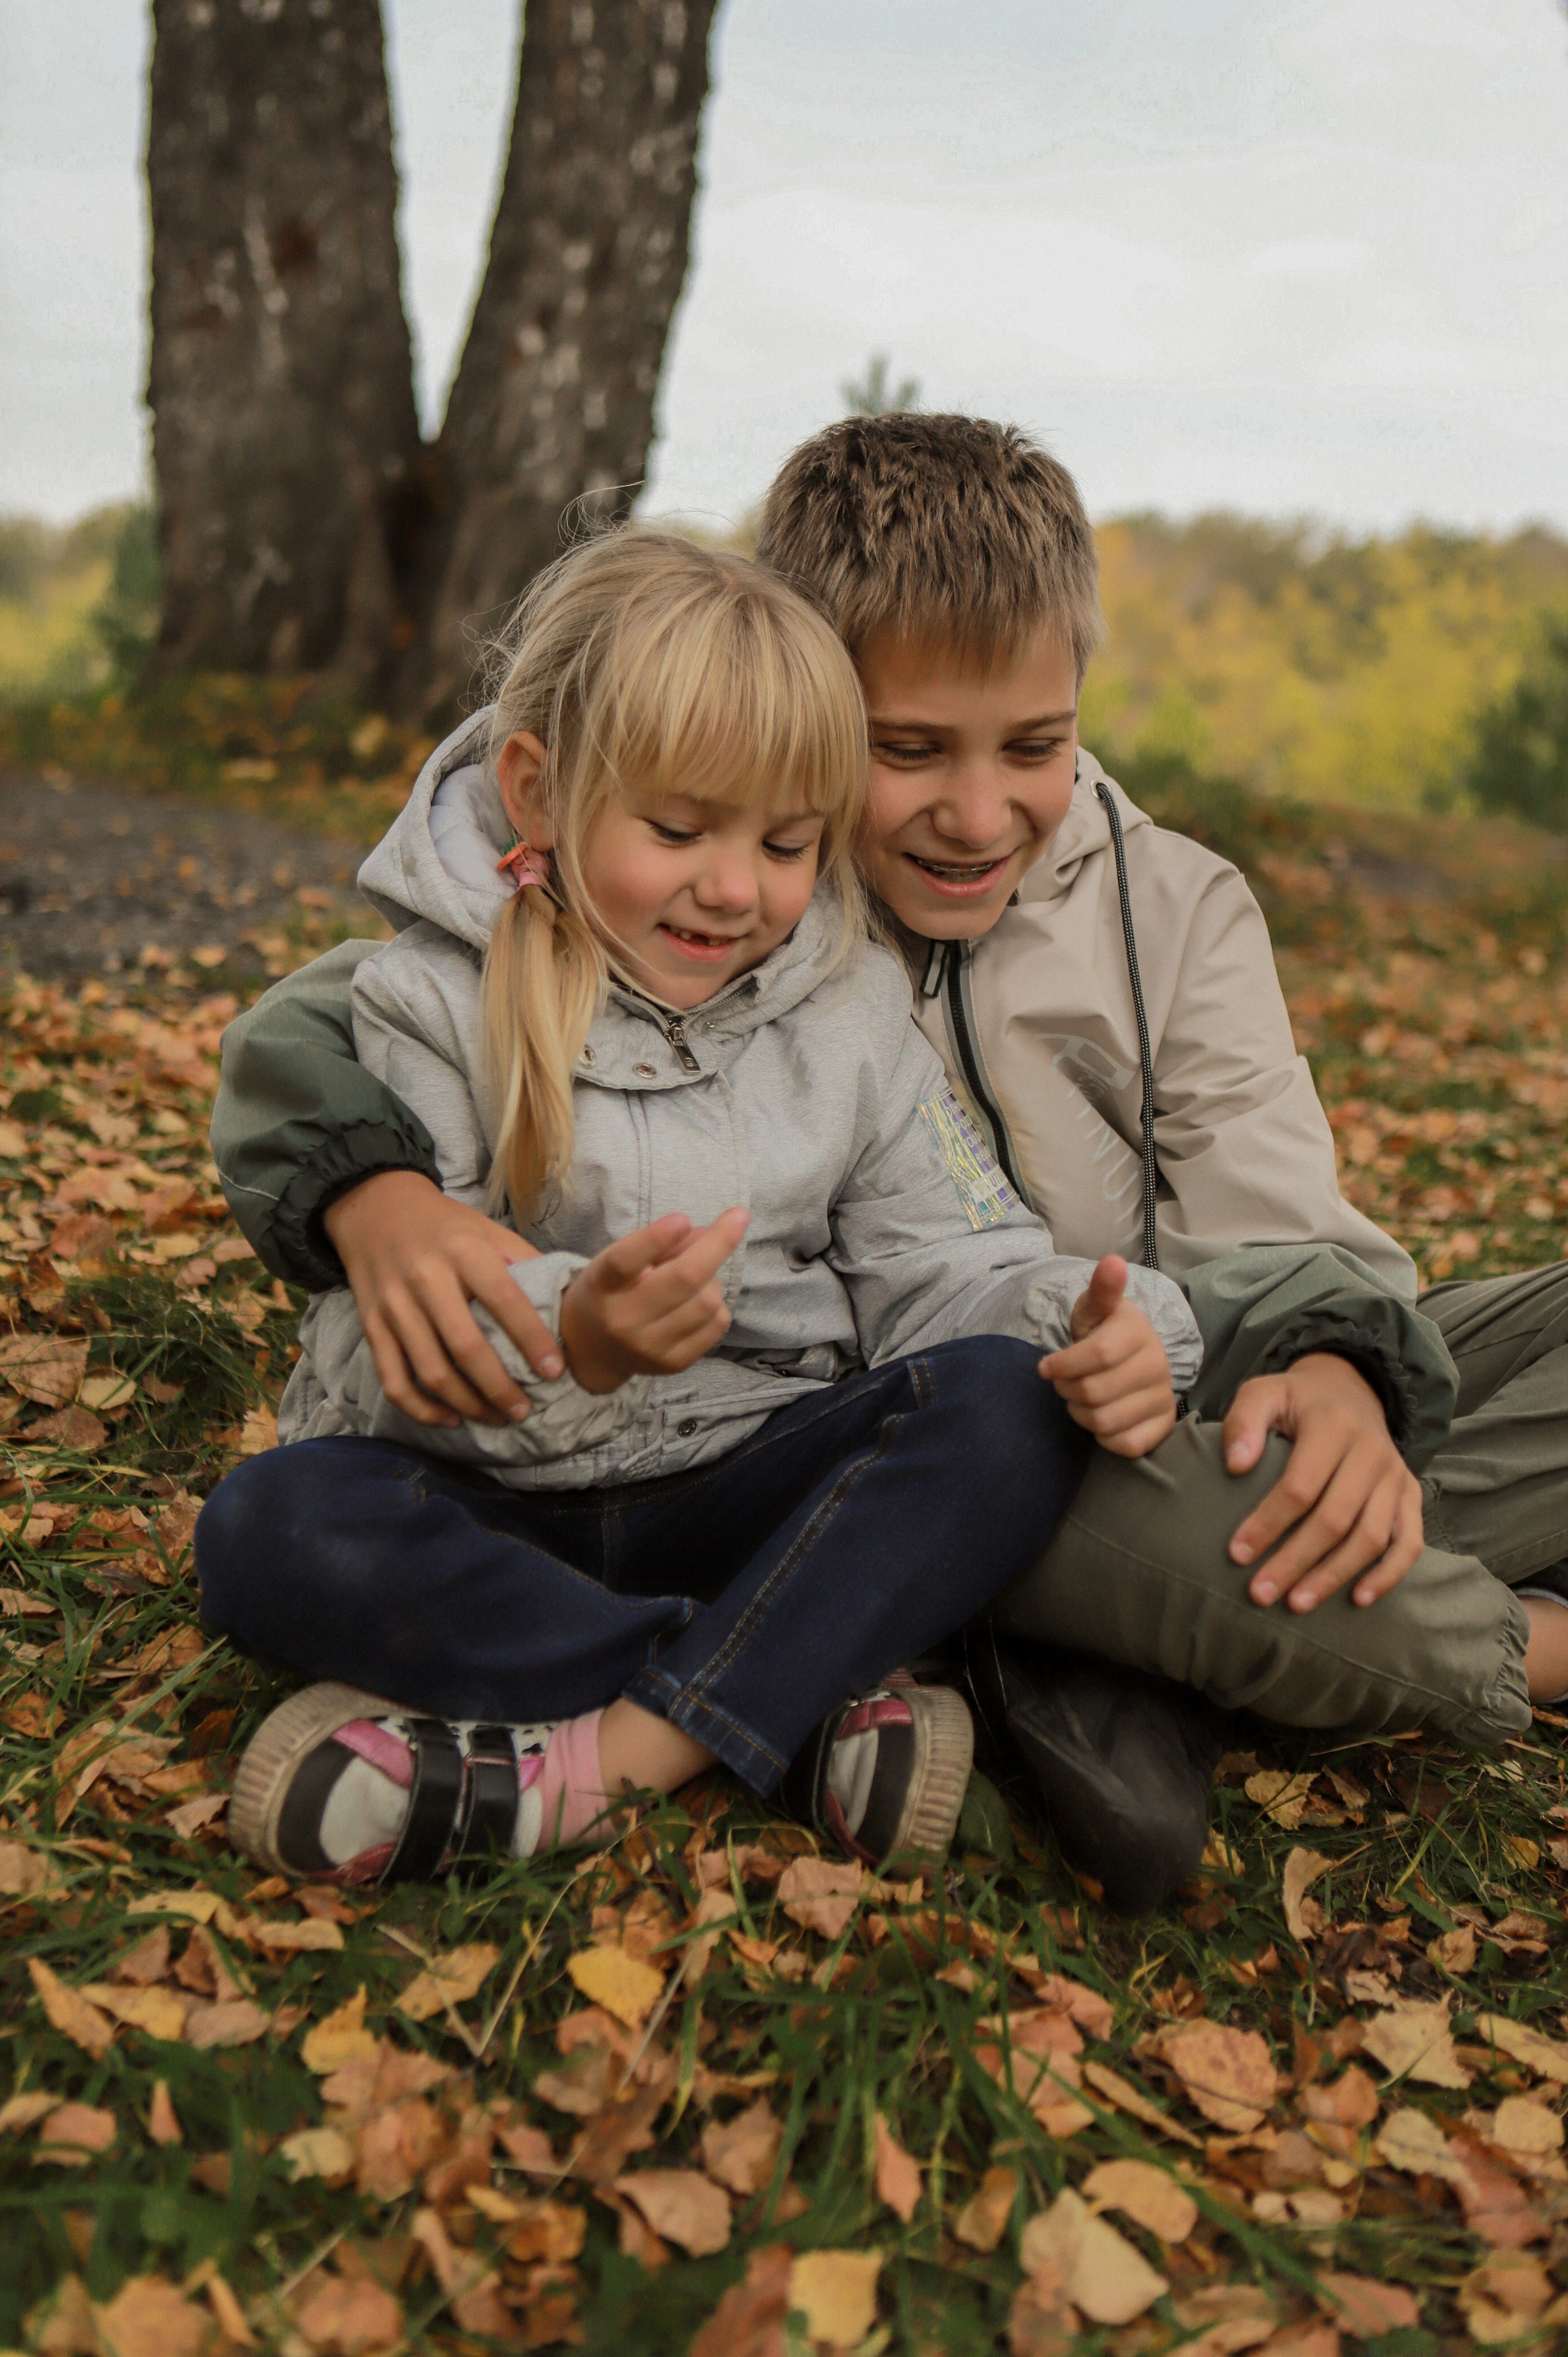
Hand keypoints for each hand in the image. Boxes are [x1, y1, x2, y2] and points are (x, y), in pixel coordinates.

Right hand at [323, 1170, 561, 1429]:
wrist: (376, 1209)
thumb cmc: (445, 1227)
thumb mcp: (488, 1230)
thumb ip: (523, 1262)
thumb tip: (567, 1301)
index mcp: (465, 1252)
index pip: (505, 1300)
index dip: (532, 1339)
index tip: (555, 1371)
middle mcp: (426, 1279)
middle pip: (466, 1348)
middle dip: (500, 1388)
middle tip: (525, 1411)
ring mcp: (394, 1307)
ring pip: (431, 1372)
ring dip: (468, 1405)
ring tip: (497, 1418)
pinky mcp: (371, 1327)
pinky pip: (393, 1381)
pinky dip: (422, 1409)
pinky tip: (451, 1419)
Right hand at [559, 1209, 749, 1394]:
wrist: (594, 1348)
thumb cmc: (612, 1290)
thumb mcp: (618, 1258)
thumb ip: (658, 1244)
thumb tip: (708, 1234)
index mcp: (602, 1286)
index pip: (625, 1262)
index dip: (655, 1239)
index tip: (682, 1218)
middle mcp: (624, 1321)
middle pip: (683, 1279)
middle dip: (719, 1243)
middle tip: (740, 1216)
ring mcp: (650, 1348)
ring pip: (707, 1302)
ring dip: (713, 1279)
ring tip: (698, 1277)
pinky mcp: (673, 1364)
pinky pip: (716, 1325)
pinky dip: (717, 1305)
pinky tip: (700, 1300)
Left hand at [1038, 1254, 1177, 1457]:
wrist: (1132, 1357)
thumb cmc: (1104, 1331)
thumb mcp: (1096, 1308)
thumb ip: (1101, 1289)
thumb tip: (1112, 1262)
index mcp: (1139, 1332)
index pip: (1097, 1355)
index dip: (1063, 1364)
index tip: (1046, 1367)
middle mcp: (1158, 1365)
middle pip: (1094, 1392)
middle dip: (1067, 1389)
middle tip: (1064, 1382)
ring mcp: (1164, 1397)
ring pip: (1105, 1421)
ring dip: (1080, 1413)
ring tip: (1080, 1398)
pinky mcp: (1162, 1426)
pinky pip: (1124, 1445)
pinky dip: (1102, 1436)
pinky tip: (1100, 1416)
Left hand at [1224, 1353, 1423, 1610]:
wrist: (1350, 1392)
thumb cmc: (1298, 1402)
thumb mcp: (1265, 1393)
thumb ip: (1244, 1420)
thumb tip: (1236, 1465)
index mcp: (1333, 1426)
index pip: (1300, 1486)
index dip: (1268, 1523)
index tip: (1237, 1554)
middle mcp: (1371, 1451)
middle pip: (1334, 1519)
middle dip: (1294, 1561)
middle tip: (1259, 1593)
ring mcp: (1395, 1476)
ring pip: (1370, 1537)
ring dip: (1333, 1576)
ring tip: (1296, 1603)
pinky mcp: (1411, 1495)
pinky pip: (1409, 1543)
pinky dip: (1388, 1575)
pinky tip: (1359, 1599)